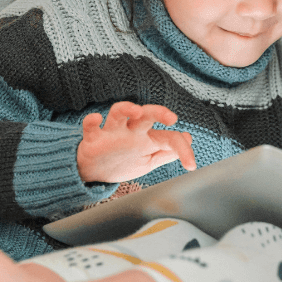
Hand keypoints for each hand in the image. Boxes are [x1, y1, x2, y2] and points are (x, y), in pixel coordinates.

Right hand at [77, 102, 196, 183]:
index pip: (169, 137)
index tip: (191, 166)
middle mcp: (131, 132)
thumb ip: (167, 151)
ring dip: (126, 108)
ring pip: (118, 113)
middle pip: (146, 115)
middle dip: (158, 112)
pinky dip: (91, 121)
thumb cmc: (122, 162)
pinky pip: (90, 126)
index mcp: (147, 139)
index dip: (183, 150)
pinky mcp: (92, 138)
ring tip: (136, 111)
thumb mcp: (148, 160)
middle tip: (172, 118)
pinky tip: (95, 119)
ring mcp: (112, 133)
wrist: (93, 173)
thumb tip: (188, 139)